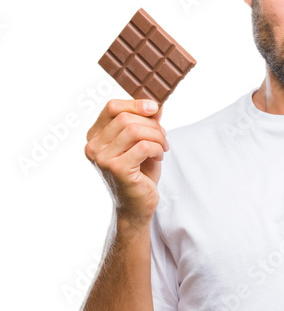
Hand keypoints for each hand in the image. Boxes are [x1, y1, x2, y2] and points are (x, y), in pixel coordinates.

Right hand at [84, 98, 168, 221]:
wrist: (137, 206)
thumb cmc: (139, 174)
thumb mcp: (142, 143)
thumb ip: (145, 123)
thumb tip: (155, 105)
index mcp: (95, 137)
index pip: (112, 107)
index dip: (135, 104)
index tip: (155, 108)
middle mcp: (93, 146)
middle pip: (126, 118)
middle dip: (151, 125)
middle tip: (163, 138)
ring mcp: (103, 158)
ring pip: (135, 131)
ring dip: (156, 136)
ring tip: (162, 147)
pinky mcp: (117, 169)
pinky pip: (143, 146)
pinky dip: (157, 149)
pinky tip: (159, 157)